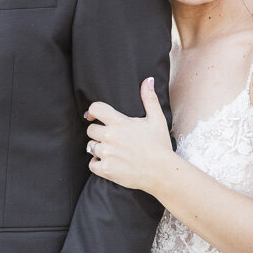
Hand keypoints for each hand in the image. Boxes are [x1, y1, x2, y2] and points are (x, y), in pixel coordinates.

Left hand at [85, 77, 173, 191]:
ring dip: (98, 148)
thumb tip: (147, 80)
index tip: (92, 116)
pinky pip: (92, 164)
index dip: (92, 111)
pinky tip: (110, 162)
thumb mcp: (157, 119)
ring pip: (90, 147)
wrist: (162, 172)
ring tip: (112, 150)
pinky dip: (98, 164)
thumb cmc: (159, 145)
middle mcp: (110, 137)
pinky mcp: (106, 169)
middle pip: (90, 130)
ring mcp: (107, 154)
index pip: (95, 109)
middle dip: (98, 132)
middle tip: (110, 137)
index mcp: (120, 122)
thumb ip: (149, 98)